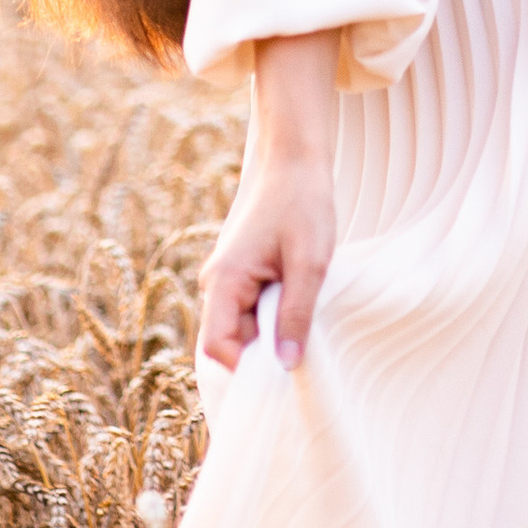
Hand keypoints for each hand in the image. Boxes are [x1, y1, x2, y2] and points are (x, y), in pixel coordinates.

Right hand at [197, 28, 336, 368]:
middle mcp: (217, 281)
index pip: (217, 347)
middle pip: (229, 340)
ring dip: (272, 329)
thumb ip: (297, 315)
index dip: (248, 366)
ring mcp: (228, 276)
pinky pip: (251, 308)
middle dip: (263, 349)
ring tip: (306, 312)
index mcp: (224, 280)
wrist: (296, 158)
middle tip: (305, 340)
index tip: (287, 368)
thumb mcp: (310, 263)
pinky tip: (301, 297)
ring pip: (243, 325)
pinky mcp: (242, 271)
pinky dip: (275, 312)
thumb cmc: (303, 204)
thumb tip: (287, 366)